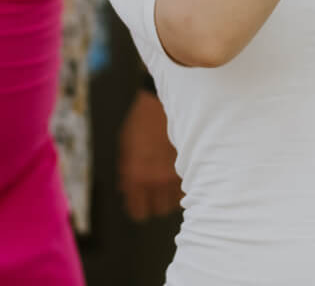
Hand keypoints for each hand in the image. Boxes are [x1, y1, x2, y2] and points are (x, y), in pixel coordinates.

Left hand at [118, 90, 182, 220]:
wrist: (164, 104)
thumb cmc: (142, 122)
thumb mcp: (125, 145)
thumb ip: (125, 171)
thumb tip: (125, 190)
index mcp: (136, 177)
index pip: (138, 210)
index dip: (138, 209)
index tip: (139, 206)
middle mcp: (155, 180)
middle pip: (158, 210)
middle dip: (155, 202)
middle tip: (154, 192)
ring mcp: (174, 175)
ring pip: (174, 201)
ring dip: (170, 194)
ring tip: (168, 182)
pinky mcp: (189, 167)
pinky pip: (186, 187)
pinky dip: (182, 185)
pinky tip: (178, 174)